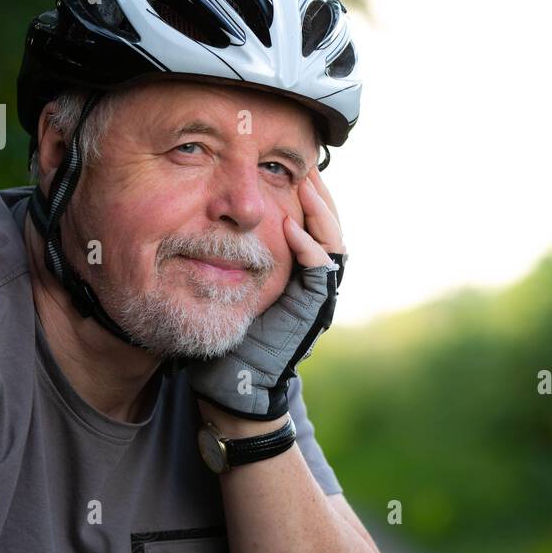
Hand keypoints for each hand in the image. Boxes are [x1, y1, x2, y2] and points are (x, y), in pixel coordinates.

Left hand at [186, 168, 347, 420]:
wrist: (232, 387)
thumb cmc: (227, 338)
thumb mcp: (232, 287)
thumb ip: (236, 258)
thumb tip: (216, 220)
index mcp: (300, 275)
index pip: (315, 225)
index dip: (309, 196)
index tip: (291, 167)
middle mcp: (315, 284)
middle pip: (332, 228)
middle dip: (321, 195)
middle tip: (305, 165)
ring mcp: (317, 298)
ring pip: (335, 244)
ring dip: (320, 213)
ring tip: (304, 184)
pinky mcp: (311, 313)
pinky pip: (320, 273)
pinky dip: (309, 247)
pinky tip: (290, 226)